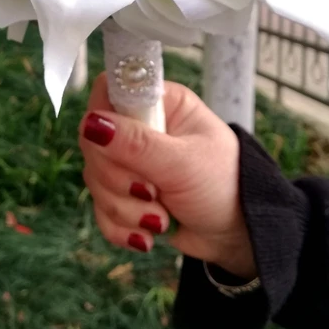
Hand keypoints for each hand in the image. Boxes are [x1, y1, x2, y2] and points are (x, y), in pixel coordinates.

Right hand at [78, 73, 255, 279]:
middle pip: (94, 142)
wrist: (238, 234)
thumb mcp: (184, 163)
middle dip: (118, 180)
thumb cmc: (224, 184)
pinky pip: (100, 209)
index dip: (104, 122)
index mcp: (159, 103)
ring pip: (95, 180)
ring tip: (160, 219)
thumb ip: (137, 145)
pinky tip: (146, 236)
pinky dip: (120, 228)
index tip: (123, 153)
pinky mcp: (125, 194)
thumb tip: (90, 124)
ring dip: (125, 209)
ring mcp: (131, 161)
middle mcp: (141, 126)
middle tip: (152, 193)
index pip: (108, 93)